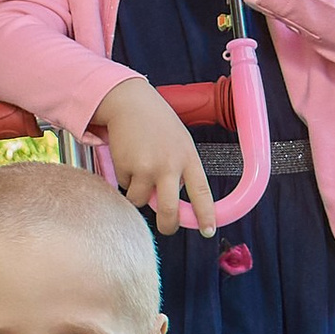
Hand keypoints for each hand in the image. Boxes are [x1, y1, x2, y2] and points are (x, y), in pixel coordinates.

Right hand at [95, 79, 214, 235]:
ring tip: (140, 169)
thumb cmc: (156, 123)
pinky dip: (125, 177)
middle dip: (168, 225)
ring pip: (141, 200)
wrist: (130, 103)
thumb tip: (171, 202)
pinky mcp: (126, 167)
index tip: (209, 230)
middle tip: (166, 228)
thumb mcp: (179, 143)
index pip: (202, 193)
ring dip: (138, 192)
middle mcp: (169, 165)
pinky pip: (125, 185)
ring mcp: (147, 167)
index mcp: (188, 158)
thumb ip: (180, 170)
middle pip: (169, 210)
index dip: (206, 215)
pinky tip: (128, 157)